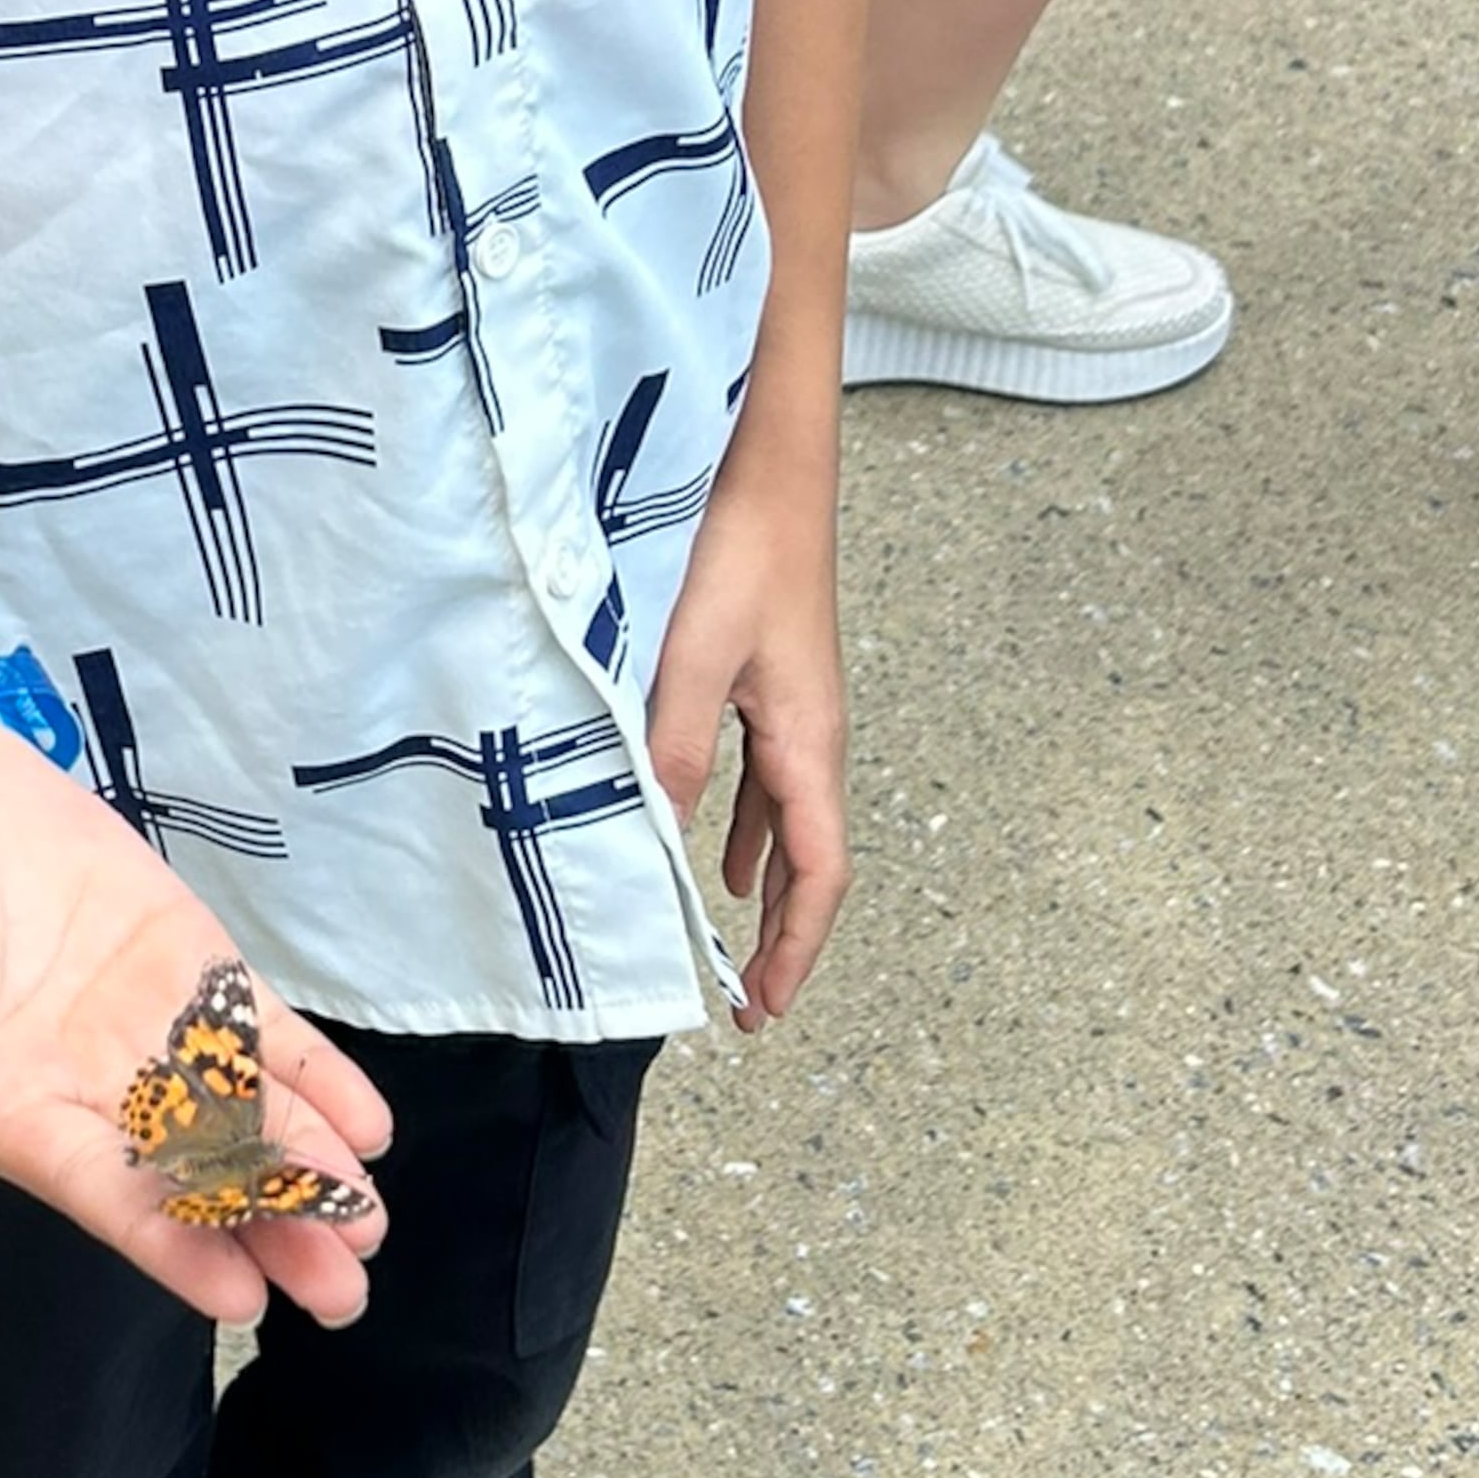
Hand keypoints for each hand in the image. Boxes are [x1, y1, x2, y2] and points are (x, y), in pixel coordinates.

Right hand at [0, 714, 393, 1325]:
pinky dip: (314, 1075)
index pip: (100, 1193)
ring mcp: (143, 1027)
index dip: (169, 1243)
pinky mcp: (185, 966)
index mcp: (6, 1107)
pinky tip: (366, 1123)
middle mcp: (85, 1086)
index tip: (238, 1293)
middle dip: (266, 1227)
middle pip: (187, 1174)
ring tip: (366, 1220)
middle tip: (343, 1289)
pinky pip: (259, 1033)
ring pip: (238, 1113)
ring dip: (303, 1165)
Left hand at [643, 498, 849, 1031]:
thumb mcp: (695, 657)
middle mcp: (815, 737)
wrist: (770, 470)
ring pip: (790, 828)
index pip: (819, 874)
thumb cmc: (741, 550)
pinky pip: (767, 785)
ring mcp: (797, 713)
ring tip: (732, 947)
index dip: (796, 947)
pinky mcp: (772, 687)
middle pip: (812, 864)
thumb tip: (659, 839)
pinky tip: (714, 851)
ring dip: (765, 892)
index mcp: (809, 742)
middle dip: (784, 938)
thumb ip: (674, 746)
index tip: (766, 1006)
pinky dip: (747, 834)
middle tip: (752, 1003)